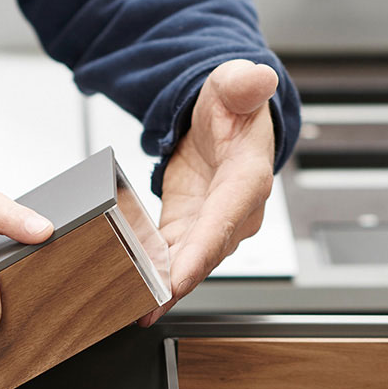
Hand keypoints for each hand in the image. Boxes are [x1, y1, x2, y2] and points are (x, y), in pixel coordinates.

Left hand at [149, 59, 278, 323]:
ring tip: (133, 309)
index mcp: (248, 179)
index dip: (202, 252)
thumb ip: (243, 83)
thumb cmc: (234, 105)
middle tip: (145, 306)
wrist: (226, 119)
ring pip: (188, 263)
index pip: (226, 220)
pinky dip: (154, 276)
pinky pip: (172, 258)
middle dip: (177, 283)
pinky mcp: (190, 229)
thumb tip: (256, 78)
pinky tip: (131, 292)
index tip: (178, 280)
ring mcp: (212, 225)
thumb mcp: (235, 84)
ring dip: (163, 288)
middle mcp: (235, 212)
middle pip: (205, 254)